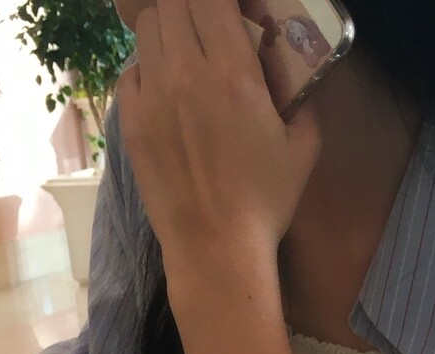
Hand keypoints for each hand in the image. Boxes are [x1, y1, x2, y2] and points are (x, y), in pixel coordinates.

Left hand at [116, 0, 321, 275]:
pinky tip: (167, 90)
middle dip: (193, 6)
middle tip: (209, 24)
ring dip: (169, 29)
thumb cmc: (265, 203)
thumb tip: (290, 65)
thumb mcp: (303, 148)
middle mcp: (185, 74)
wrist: (216, 249)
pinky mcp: (132, 121)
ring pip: (148, 28)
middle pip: (173, 2)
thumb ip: (300, 96)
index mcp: (233, 74)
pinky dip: (148, 68)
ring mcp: (152, 97)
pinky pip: (132, 70)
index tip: (231, 8)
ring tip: (186, 52)